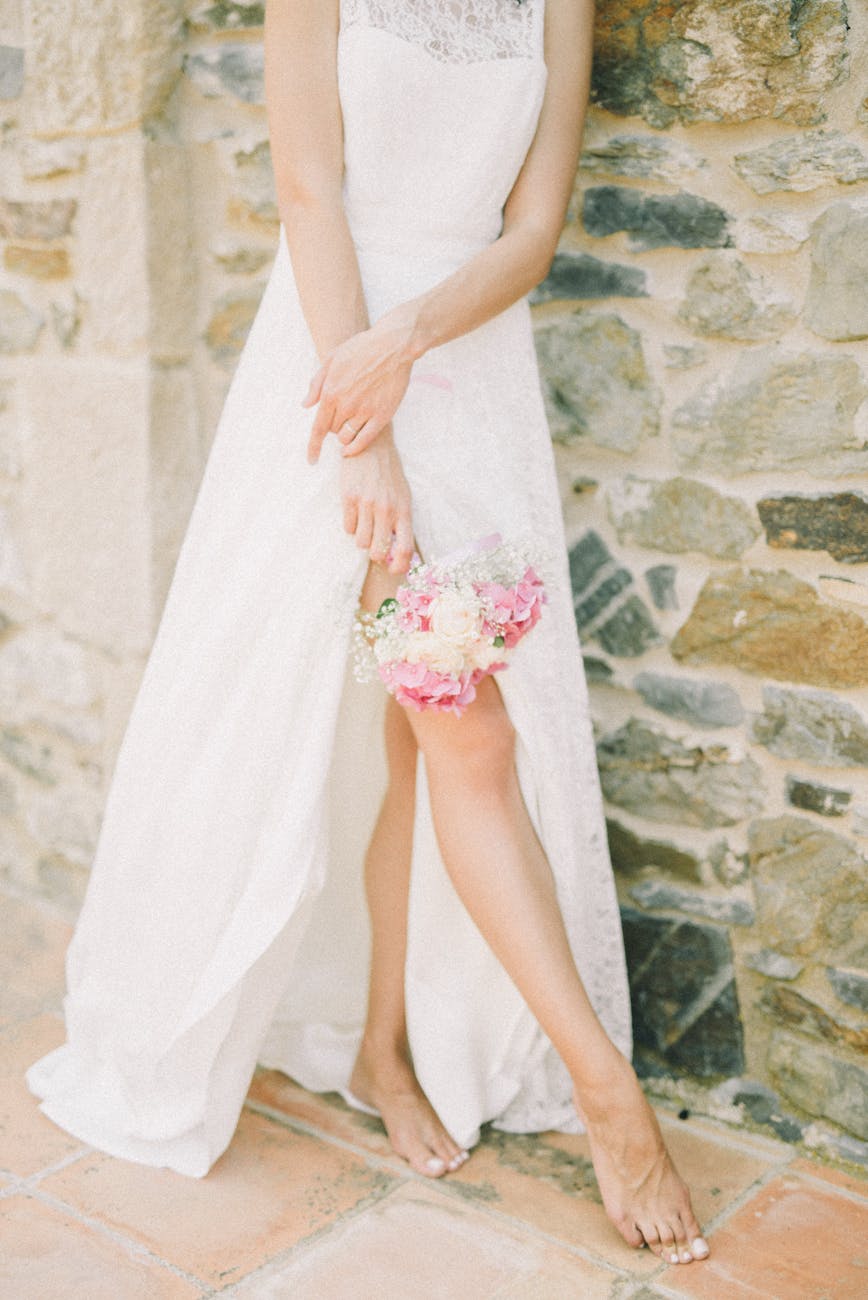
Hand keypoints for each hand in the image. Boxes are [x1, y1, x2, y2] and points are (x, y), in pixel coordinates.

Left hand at [303, 309, 416, 464]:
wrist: (393, 346)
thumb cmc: (361, 349)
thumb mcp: (331, 359)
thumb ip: (316, 383)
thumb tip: (306, 405)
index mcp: (331, 391)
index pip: (318, 427)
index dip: (313, 446)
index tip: (311, 460)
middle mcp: (346, 404)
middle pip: (332, 431)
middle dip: (332, 426)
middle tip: (340, 415)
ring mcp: (365, 411)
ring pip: (346, 437)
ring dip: (343, 436)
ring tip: (348, 425)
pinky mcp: (382, 415)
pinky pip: (365, 440)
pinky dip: (355, 448)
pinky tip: (349, 450)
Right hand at [339, 426, 414, 573]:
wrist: (371, 445)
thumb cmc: (389, 474)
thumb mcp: (403, 496)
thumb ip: (401, 522)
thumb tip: (397, 552)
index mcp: (403, 510)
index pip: (405, 548)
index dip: (399, 566)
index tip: (394, 571)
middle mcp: (386, 509)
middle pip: (379, 551)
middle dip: (376, 554)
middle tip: (375, 544)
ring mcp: (367, 504)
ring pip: (360, 542)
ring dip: (361, 538)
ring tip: (364, 523)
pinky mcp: (349, 498)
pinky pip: (347, 528)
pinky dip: (350, 525)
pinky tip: (355, 512)